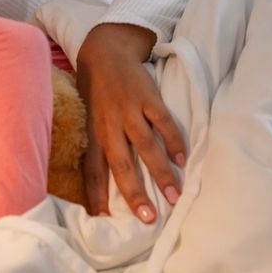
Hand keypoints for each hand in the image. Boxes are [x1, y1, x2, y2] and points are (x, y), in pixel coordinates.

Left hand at [75, 23, 185, 222]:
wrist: (104, 52)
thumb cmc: (96, 93)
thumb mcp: (89, 120)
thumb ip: (98, 148)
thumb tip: (102, 186)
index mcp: (93, 133)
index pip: (91, 169)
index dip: (95, 194)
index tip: (103, 220)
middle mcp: (109, 124)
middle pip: (120, 164)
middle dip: (133, 192)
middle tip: (147, 218)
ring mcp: (129, 110)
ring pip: (144, 146)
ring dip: (160, 173)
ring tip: (175, 196)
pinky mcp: (147, 97)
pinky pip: (162, 121)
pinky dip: (173, 140)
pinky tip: (183, 158)